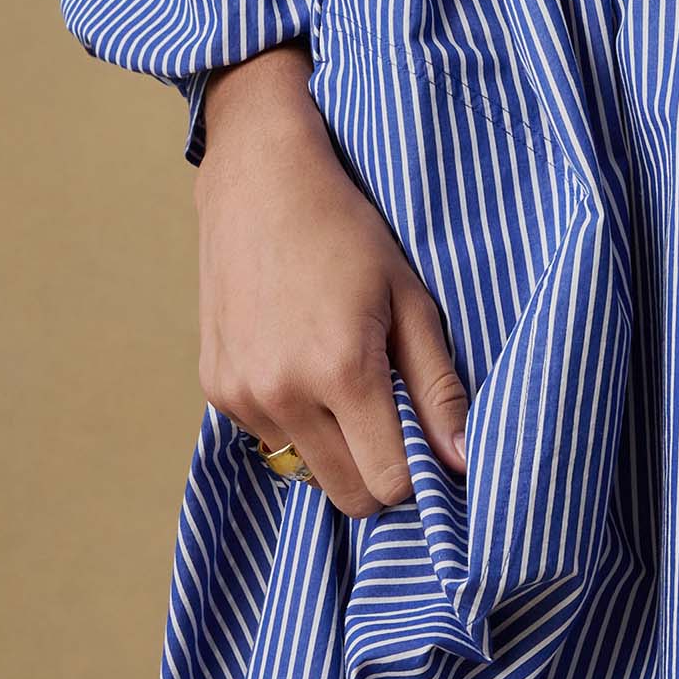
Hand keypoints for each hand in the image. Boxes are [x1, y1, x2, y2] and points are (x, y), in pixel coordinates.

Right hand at [192, 43, 469, 514]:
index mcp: (342, 371)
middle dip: (380, 473)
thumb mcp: (411, 301)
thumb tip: (462, 463)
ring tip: (343, 379)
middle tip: (393, 420)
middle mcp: (284, 393)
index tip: (428, 443)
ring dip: (334, 448)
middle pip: (348, 494)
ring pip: (306, 472)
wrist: (260, 183)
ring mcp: (242, 395)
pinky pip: (269, 440)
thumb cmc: (348, 234)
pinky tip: (302, 363)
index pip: (389, 484)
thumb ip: (438, 388)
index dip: (419, 475)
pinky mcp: (217, 389)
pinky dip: (295, 422)